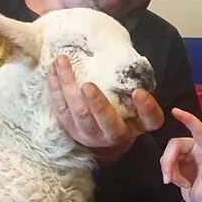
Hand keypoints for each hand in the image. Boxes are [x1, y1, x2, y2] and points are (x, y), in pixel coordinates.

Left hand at [49, 55, 163, 162]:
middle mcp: (111, 135)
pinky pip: (60, 107)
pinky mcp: (69, 126)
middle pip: (106, 121)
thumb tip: (134, 66)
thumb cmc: (125, 119)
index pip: (147, 120)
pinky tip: (54, 69)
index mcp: (134, 127)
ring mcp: (87, 133)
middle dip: (97, 104)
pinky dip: (55, 87)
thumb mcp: (140, 113)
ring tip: (63, 62)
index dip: (145, 108)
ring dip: (68, 86)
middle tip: (88, 85)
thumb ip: (142, 97)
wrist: (104, 140)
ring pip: (77, 112)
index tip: (139, 92)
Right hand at [160, 108, 201, 201]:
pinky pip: (166, 161)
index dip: (188, 120)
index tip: (175, 111)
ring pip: (168, 153)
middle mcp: (198, 148)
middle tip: (168, 180)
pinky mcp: (178, 160)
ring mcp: (187, 153)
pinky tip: (177, 182)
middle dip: (169, 162)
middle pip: (175, 145)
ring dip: (169, 170)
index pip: (199, 130)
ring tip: (179, 184)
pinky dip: (168, 172)